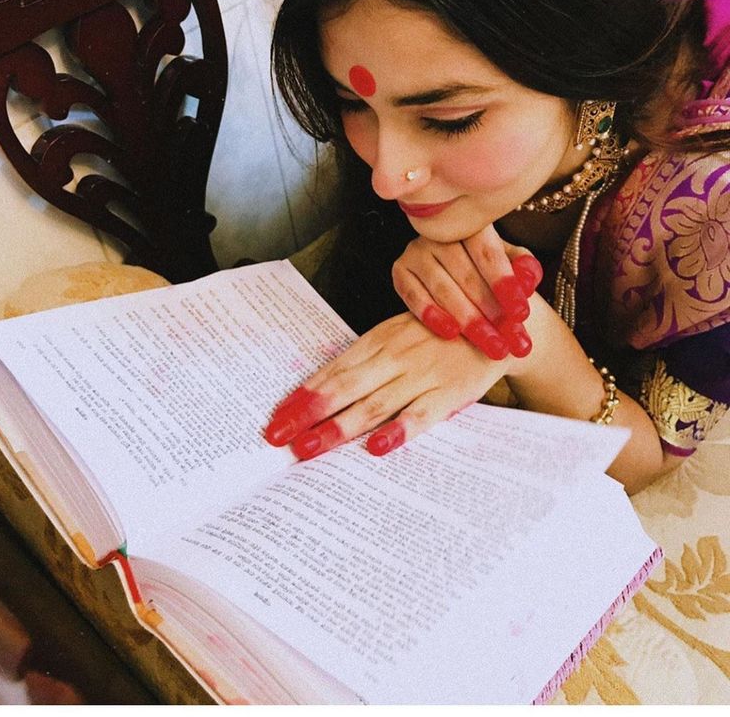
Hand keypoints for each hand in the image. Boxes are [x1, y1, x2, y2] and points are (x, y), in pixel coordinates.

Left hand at [263, 312, 508, 459]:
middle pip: (343, 388)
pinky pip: (421, 414)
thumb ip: (366, 361)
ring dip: (338, 427)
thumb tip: (322, 389)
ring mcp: (422, 375)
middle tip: (275, 437)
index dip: (302, 394)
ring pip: (373, 404)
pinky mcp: (449, 393)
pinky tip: (376, 447)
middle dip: (307, 414)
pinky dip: (398, 430)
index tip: (275, 417)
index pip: (332, 370)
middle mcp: (395, 356)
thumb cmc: (440, 335)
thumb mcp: (399, 336)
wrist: (499, 325)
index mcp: (379, 341)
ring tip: (308, 448)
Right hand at [391, 226, 541, 358]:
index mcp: (470, 225)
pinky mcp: (400, 270)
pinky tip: (451, 333)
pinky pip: (413, 295)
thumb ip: (523, 269)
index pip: (487, 253)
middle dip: (491, 312)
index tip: (521, 314)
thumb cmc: (488, 270)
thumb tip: (529, 278)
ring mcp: (417, 251)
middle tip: (510, 341)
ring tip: (492, 346)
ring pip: (442, 288)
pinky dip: (432, 315)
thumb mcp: (511, 263)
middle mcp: (440, 234)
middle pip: (466, 275)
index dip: (504, 283)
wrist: (460, 278)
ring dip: (469, 320)